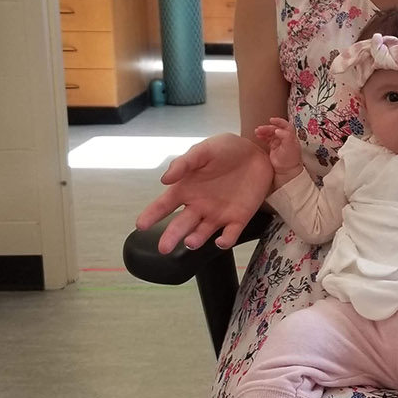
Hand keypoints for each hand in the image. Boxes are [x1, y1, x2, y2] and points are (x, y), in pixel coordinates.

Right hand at [135, 133, 276, 252]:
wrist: (256, 151)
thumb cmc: (226, 149)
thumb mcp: (203, 150)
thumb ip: (184, 163)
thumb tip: (164, 179)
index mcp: (186, 189)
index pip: (164, 206)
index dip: (151, 215)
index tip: (140, 225)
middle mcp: (198, 206)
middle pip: (181, 225)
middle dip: (171, 236)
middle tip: (163, 248)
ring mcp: (218, 214)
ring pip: (202, 233)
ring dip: (196, 239)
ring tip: (190, 242)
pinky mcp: (238, 218)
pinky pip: (230, 233)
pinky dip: (225, 240)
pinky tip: (220, 241)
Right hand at [255, 117, 303, 183]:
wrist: (287, 171)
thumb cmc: (290, 160)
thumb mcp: (290, 147)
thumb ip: (285, 136)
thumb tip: (278, 130)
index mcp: (291, 137)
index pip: (285, 125)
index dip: (279, 121)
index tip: (272, 120)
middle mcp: (285, 138)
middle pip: (275, 129)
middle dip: (267, 128)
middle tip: (260, 129)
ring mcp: (279, 142)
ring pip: (270, 133)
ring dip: (264, 131)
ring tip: (257, 131)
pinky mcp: (273, 147)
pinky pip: (267, 139)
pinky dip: (262, 136)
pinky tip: (258, 136)